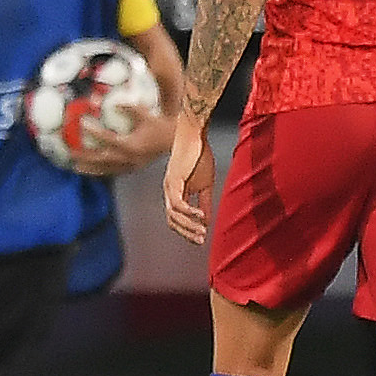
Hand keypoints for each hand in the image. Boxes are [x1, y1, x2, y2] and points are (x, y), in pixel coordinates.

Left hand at [67, 107, 171, 176]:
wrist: (175, 141)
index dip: (94, 132)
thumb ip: (130, 108)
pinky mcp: (134, 168)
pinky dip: (102, 171)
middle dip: (86, 157)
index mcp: (132, 145)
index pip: (108, 139)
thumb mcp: (146, 114)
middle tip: (70, 153)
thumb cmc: (160, 125)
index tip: (81, 124)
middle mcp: (130, 158)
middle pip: (103, 159)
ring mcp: (132, 165)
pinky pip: (114, 172)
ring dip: (91, 168)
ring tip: (75, 168)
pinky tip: (93, 169)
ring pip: (107, 169)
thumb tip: (114, 102)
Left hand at [162, 117, 215, 244]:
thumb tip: (206, 220)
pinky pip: (178, 203)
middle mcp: (168, 192)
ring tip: (202, 231)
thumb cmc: (200, 156)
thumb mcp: (205, 184)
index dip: (188, 230)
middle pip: (172, 221)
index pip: (176, 219)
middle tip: (201, 240)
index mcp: (175, 193)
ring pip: (173, 215)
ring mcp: (169, 187)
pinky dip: (189, 212)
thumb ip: (204, 202)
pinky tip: (201, 216)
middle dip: (187, 233)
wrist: (195, 135)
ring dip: (188, 226)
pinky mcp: (173, 181)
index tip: (202, 238)